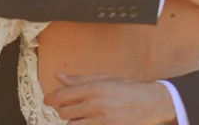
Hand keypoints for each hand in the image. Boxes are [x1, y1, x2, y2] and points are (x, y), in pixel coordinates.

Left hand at [44, 74, 175, 124]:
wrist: (150, 103)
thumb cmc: (127, 88)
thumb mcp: (104, 79)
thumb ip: (79, 80)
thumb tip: (58, 77)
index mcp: (93, 90)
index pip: (61, 97)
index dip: (49, 99)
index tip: (48, 100)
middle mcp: (95, 106)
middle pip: (63, 112)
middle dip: (63, 108)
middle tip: (69, 105)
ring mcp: (101, 121)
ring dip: (72, 119)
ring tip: (80, 114)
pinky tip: (88, 120)